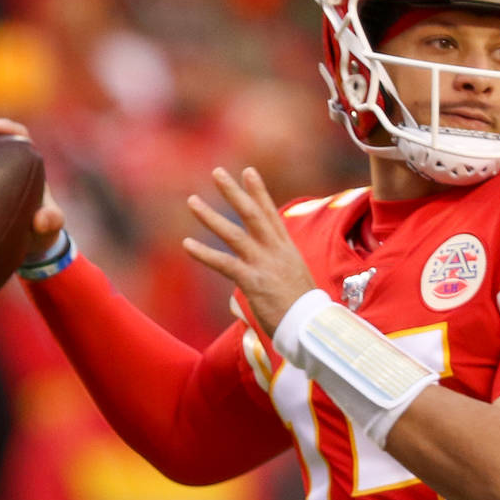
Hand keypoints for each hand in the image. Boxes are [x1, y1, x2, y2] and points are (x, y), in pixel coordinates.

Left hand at [183, 167, 316, 336]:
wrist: (311, 327)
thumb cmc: (304, 310)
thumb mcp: (296, 280)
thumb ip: (280, 268)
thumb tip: (270, 270)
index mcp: (287, 249)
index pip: (271, 214)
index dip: (259, 192)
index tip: (248, 172)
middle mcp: (276, 251)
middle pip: (253, 214)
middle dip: (234, 192)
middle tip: (217, 172)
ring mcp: (265, 264)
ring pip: (234, 234)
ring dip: (211, 216)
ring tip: (192, 201)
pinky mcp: (253, 281)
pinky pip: (224, 263)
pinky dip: (204, 253)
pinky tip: (187, 244)